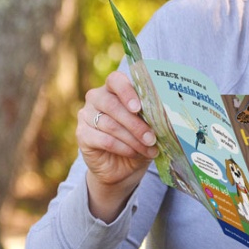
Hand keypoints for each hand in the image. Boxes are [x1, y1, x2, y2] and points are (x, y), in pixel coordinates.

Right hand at [77, 71, 158, 220]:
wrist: (121, 167)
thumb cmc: (137, 140)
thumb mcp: (147, 126)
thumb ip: (151, 117)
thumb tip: (166, 116)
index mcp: (113, 89)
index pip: (115, 80)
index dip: (127, 92)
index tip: (139, 108)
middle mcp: (96, 98)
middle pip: (112, 105)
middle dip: (135, 123)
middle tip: (152, 137)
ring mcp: (86, 115)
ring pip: (110, 124)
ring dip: (133, 138)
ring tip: (149, 148)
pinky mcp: (82, 135)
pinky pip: (104, 140)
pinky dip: (123, 147)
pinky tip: (134, 153)